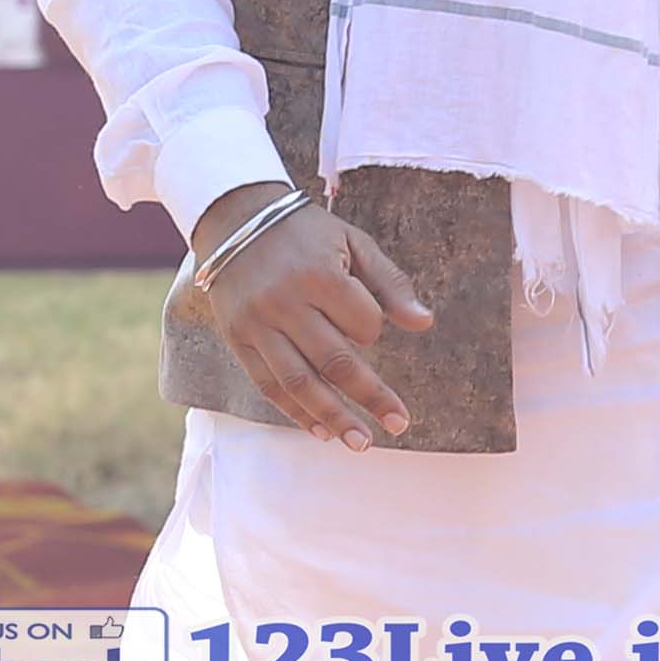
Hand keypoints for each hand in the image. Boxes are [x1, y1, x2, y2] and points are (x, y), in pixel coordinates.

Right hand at [184, 184, 432, 449]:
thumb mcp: (352, 243)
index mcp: (320, 275)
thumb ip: (390, 283)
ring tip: (360, 443)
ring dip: (333, 417)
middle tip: (399, 424)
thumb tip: (425, 324)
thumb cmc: (304, 232)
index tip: (369, 323)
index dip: (374, 330)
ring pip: (299, 382)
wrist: (234, 217)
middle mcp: (286, 303)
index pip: (363, 324)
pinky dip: (295, 411)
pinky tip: (320, 431)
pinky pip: (268, 384)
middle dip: (370, 397)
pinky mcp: (238, 338)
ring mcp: (258, 324)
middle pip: (334, 362)